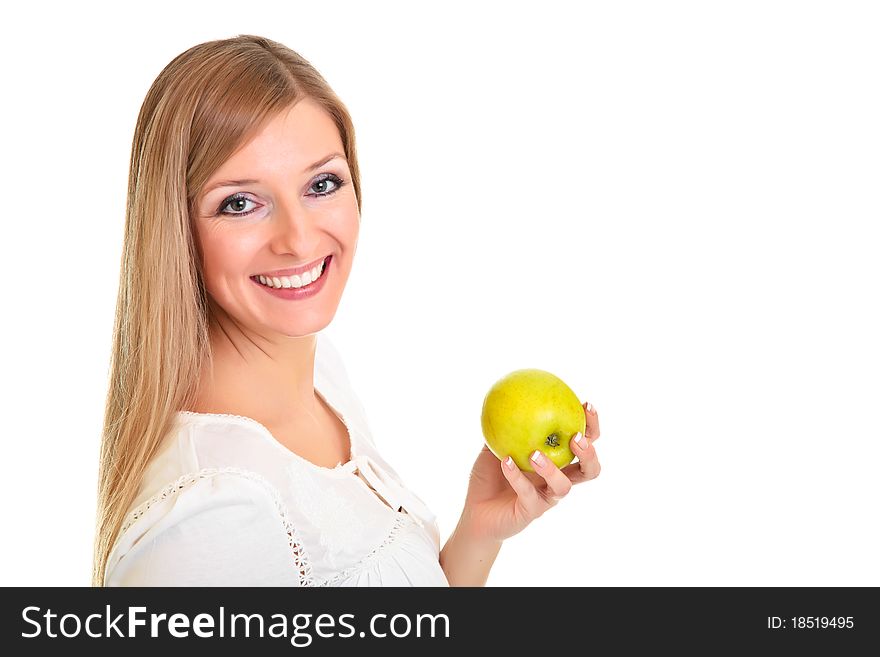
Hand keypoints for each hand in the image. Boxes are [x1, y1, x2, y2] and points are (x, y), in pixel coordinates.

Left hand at [459, 401, 600, 543]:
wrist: (476, 513)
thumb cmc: (489, 477)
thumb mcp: (494, 445)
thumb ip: (504, 425)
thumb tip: (504, 394)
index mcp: (556, 462)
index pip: (584, 443)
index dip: (591, 426)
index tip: (585, 405)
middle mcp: (557, 480)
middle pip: (589, 470)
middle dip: (589, 452)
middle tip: (576, 437)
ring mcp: (547, 498)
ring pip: (564, 486)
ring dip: (551, 468)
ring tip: (535, 454)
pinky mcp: (531, 511)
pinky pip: (528, 494)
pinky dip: (517, 476)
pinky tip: (506, 462)